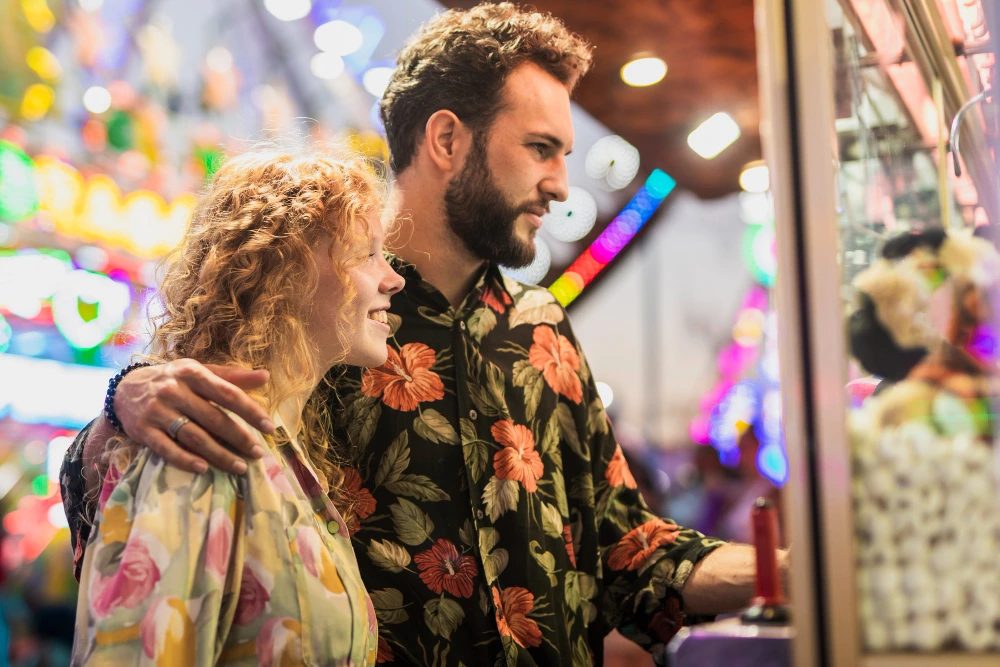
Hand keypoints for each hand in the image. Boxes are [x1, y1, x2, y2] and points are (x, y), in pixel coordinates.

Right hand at [114, 360, 273, 473]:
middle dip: (239, 438)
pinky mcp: (143, 430)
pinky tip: (203, 468)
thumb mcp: (199, 371)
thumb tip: (266, 376)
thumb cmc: (172, 380)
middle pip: (214, 418)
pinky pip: (167, 448)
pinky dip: (185, 460)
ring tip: (240, 467)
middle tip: (258, 453)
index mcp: (192, 373)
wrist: (124, 388)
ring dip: (219, 454)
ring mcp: (157, 411)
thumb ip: (232, 376)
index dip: (251, 411)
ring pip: (194, 436)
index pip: (228, 394)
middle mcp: (174, 390)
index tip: (269, 428)